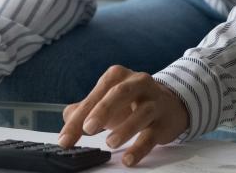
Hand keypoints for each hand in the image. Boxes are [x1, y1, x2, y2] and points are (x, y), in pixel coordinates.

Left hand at [58, 65, 189, 167]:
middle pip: (119, 93)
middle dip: (102, 110)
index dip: (78, 118)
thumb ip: (84, 109)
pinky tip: (129, 158)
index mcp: (117, 76)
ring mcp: (154, 101)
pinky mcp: (164, 121)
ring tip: (110, 143)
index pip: (95, 95)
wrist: (169, 104)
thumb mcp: (106, 101)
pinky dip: (139, 147)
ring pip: (141, 112)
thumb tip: (67, 118)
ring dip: (125, 128)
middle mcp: (137, 83)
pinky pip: (152, 134)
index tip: (65, 139)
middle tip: (88, 129)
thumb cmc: (131, 102)